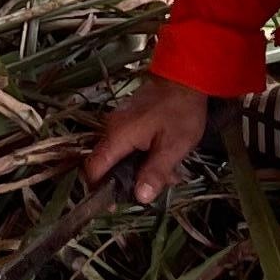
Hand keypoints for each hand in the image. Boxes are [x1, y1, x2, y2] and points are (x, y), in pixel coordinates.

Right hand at [87, 73, 211, 204]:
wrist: (186, 76)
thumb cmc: (180, 111)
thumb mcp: (173, 146)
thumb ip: (155, 172)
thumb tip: (139, 197)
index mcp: (117, 136)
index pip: (93, 168)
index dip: (98, 189)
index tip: (114, 203)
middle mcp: (111, 128)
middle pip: (106, 164)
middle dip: (127, 181)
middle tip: (155, 188)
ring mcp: (118, 122)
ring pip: (119, 156)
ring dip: (138, 169)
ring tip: (168, 174)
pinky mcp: (128, 119)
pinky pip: (127, 144)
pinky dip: (141, 156)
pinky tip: (164, 158)